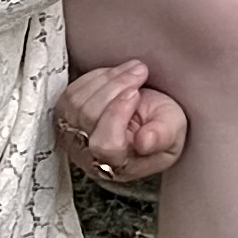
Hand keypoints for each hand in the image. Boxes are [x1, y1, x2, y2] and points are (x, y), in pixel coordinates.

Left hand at [55, 58, 186, 190]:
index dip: (117, 114)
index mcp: (120, 165)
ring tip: (131, 72)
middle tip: (139, 74)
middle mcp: (91, 156)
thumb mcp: (173, 129)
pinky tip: (113, 76)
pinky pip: (70, 93)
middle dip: (115, 87)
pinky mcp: (64, 119)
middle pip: (88, 118)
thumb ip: (162, 136)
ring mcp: (73, 138)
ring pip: (77, 103)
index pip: (106, 145)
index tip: (135, 93)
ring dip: (106, 79)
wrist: (149, 116)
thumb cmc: (160, 125)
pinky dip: (93, 78)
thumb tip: (144, 142)